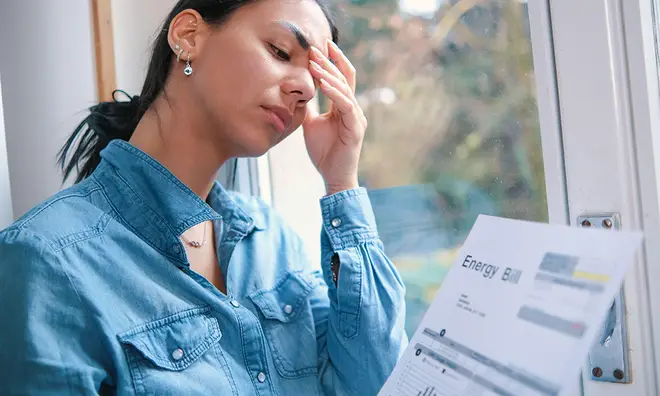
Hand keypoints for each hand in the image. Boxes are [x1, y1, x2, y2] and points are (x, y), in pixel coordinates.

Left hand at [303, 40, 367, 195]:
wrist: (333, 176)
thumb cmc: (324, 152)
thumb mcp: (311, 124)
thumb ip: (308, 107)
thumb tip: (296, 92)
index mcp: (343, 106)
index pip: (340, 77)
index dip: (331, 61)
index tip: (318, 46)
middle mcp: (353, 108)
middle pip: (345, 77)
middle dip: (329, 61)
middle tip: (315, 47)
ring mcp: (356, 117)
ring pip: (345, 89)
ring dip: (329, 75)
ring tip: (315, 63)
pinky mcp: (355, 128)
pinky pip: (346, 105)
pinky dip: (335, 93)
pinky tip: (324, 85)